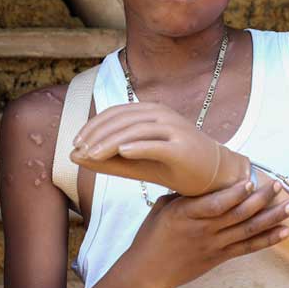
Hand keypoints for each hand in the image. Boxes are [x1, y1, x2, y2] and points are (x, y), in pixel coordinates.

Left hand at [71, 102, 249, 195]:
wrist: (215, 176)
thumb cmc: (174, 167)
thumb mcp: (137, 164)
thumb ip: (108, 160)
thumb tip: (73, 157)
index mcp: (151, 112)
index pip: (116, 113)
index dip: (93, 126)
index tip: (75, 143)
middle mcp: (162, 115)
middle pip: (123, 120)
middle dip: (97, 135)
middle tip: (79, 151)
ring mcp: (174, 129)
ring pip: (136, 130)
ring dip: (110, 142)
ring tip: (92, 155)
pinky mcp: (183, 146)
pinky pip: (157, 143)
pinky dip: (138, 146)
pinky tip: (121, 152)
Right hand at [120, 179, 288, 287]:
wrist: (146, 273)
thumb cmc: (151, 237)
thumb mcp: (163, 208)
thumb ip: (186, 194)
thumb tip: (207, 178)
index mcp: (186, 214)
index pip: (215, 204)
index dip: (235, 194)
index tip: (250, 181)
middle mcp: (203, 230)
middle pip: (238, 214)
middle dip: (261, 199)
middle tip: (278, 186)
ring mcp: (214, 245)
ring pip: (248, 230)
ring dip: (272, 217)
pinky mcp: (219, 257)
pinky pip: (248, 248)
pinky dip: (268, 240)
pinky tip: (284, 231)